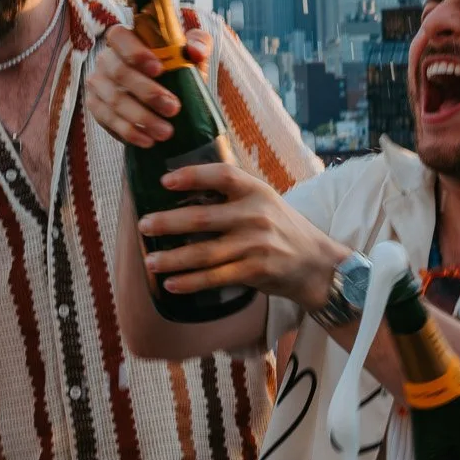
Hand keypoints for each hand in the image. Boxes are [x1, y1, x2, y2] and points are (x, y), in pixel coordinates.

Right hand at [85, 22, 211, 147]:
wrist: (162, 95)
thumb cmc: (174, 67)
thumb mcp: (189, 52)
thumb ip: (198, 43)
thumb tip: (196, 52)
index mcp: (124, 39)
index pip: (119, 37)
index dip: (136, 52)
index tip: (159, 70)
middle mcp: (106, 59)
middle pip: (120, 73)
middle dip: (148, 93)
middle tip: (173, 108)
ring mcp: (98, 83)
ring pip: (115, 101)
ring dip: (142, 118)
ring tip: (166, 132)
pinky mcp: (95, 106)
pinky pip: (108, 120)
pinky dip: (129, 132)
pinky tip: (148, 140)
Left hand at [138, 161, 343, 310]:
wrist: (316, 263)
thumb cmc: (281, 228)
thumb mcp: (264, 201)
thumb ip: (233, 195)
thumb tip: (184, 191)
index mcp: (256, 191)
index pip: (221, 175)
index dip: (192, 176)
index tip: (164, 181)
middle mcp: (256, 215)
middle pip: (202, 218)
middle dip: (167, 223)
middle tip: (144, 226)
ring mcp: (256, 244)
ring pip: (204, 253)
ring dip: (172, 258)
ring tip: (150, 261)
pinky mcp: (256, 271)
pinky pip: (215, 277)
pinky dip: (190, 282)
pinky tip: (171, 284)